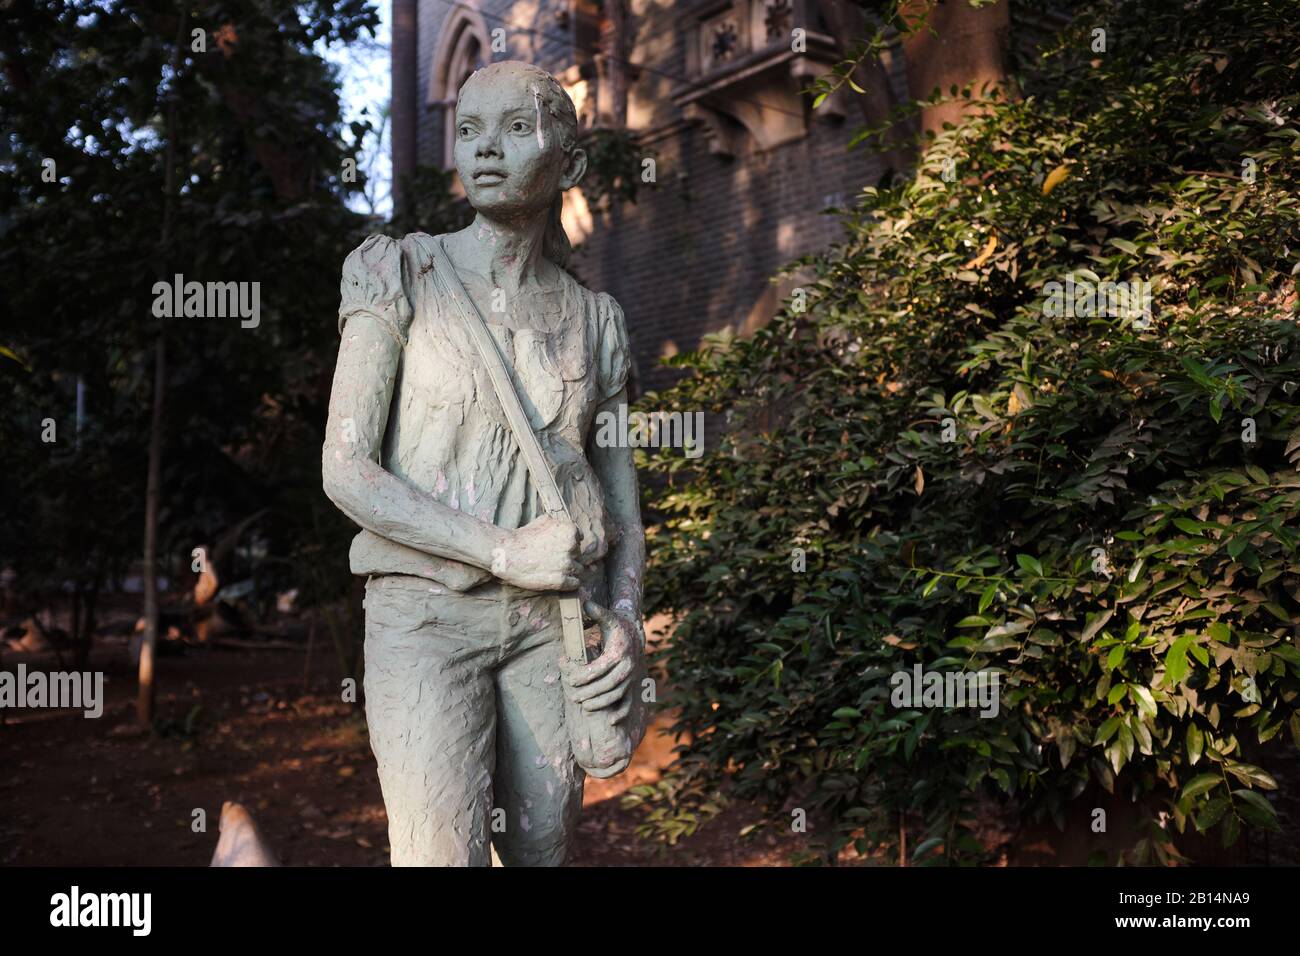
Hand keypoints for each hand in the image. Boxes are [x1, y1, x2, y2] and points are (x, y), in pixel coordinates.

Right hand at [490, 515, 583, 590]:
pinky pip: (575, 583)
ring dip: (569, 571)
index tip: (559, 548)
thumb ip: (560, 524)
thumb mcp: (544, 521)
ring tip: (554, 570)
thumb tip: (568, 528)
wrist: (507, 553)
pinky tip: (557, 579)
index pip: (578, 539)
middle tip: (553, 559)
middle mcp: (571, 547)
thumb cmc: (523, 536)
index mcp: (569, 531)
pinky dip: (569, 583)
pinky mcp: (561, 581)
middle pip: (578, 555)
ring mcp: (567, 565)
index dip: (569, 544)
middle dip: (568, 557)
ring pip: (578, 570)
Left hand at [559, 600, 642, 724]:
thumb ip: (597, 613)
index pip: (600, 669)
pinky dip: (622, 713)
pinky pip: (629, 703)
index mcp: (619, 652)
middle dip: (590, 693)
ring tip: (585, 707)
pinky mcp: (633, 685)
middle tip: (573, 698)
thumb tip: (586, 604)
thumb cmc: (616, 626)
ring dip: (601, 704)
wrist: (635, 634)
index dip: (584, 676)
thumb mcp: (609, 618)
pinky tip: (610, 722)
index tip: (570, 680)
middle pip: (608, 685)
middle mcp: (628, 667)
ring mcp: (632, 677)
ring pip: (617, 695)